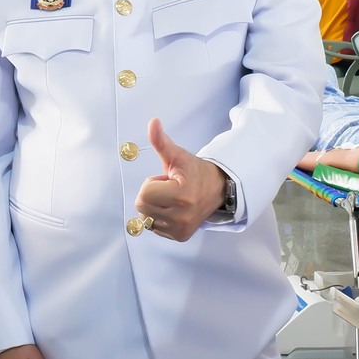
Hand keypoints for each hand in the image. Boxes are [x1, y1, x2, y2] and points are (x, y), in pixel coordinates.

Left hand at [133, 118, 225, 241]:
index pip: (144, 194)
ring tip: (171, 199)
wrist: (217, 189)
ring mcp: (181, 229)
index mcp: (182, 196)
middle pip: (141, 206)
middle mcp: (182, 217)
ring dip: (153, 207)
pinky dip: (159, 218)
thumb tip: (152, 122)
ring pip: (145, 218)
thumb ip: (161, 141)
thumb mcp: (177, 156)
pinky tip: (173, 209)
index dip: (152, 183)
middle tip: (168, 188)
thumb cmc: (194, 171)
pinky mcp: (180, 236)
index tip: (167, 179)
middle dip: (150, 194)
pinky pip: (154, 228)